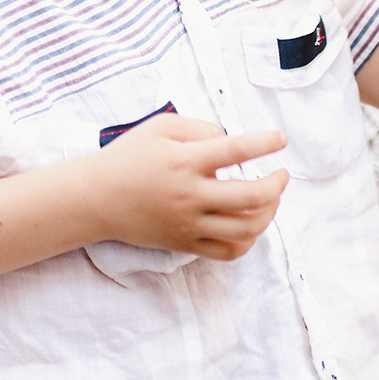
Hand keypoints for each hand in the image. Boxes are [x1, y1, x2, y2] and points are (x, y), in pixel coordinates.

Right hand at [82, 115, 289, 260]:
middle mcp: (189, 194)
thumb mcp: (158, 127)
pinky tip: (250, 224)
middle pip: (252, 196)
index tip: (281, 139)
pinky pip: (228, 251)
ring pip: (247, 228)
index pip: (236, 150)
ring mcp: (188, 223)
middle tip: (282, 174)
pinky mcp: (184, 243)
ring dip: (269, 213)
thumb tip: (231, 142)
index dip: (265, 143)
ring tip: (270, 200)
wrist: (95, 198)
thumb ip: (199, 127)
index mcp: (183, 161)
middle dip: (277, 184)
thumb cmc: (128, 157)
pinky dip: (248, 240)